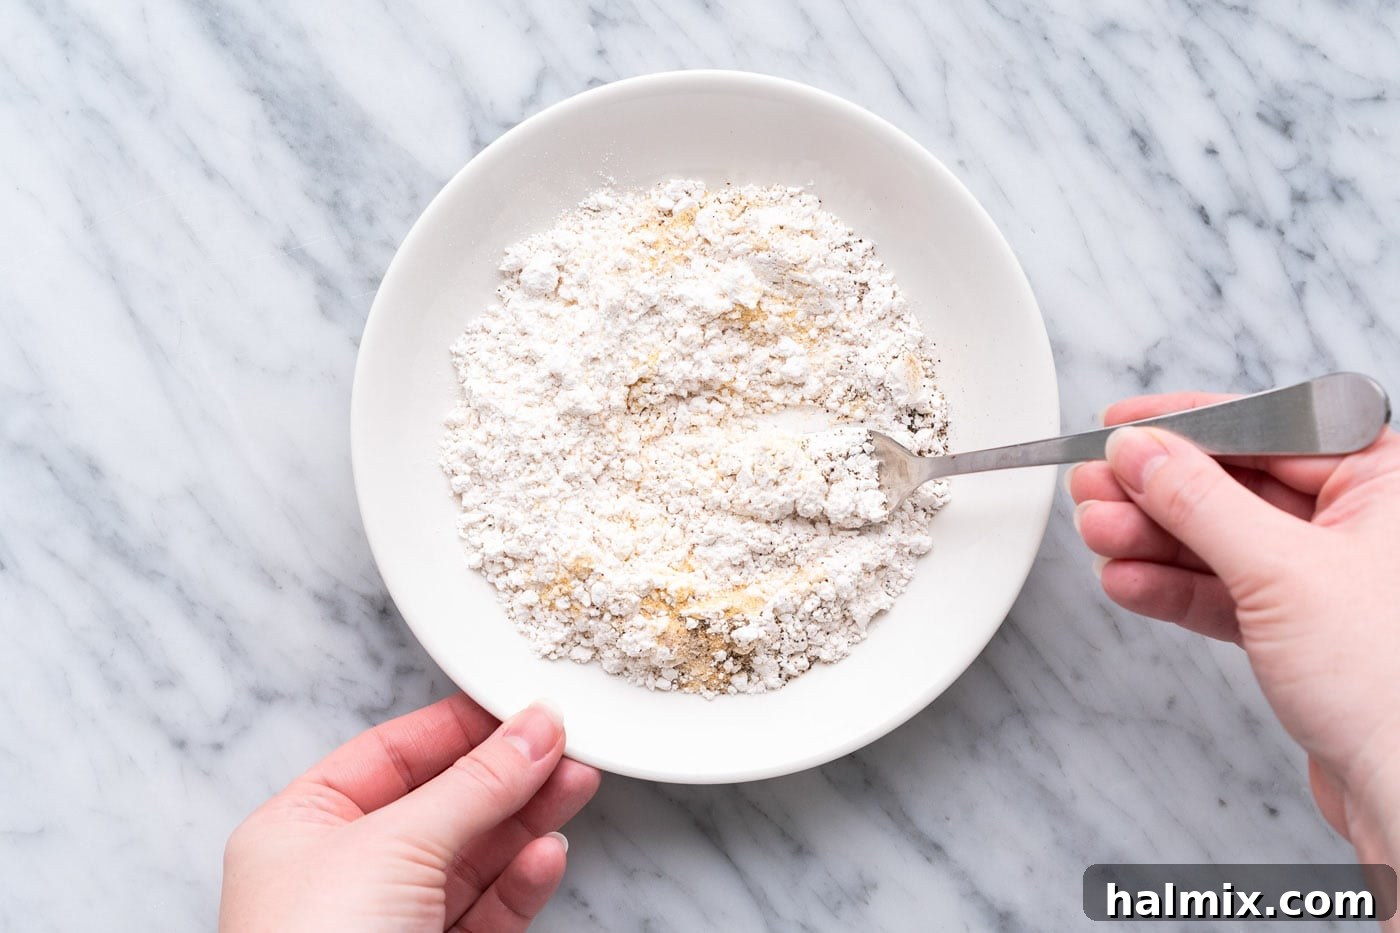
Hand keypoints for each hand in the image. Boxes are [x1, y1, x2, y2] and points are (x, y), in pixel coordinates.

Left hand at [219, 695, 599, 931]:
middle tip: (564, 743)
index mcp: (302, 828)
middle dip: (508, 773)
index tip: (521, 708)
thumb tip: (531, 732)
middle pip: (443, 803)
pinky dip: (522, 881)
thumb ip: (473, 785)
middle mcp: (343, 874)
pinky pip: (488, 910)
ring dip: (527, 821)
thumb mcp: (394, 845)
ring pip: (474, 857)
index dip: (459, 728)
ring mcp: (390, 923)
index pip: (392, 755)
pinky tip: (547, 853)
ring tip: (576, 783)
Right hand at [1068, 392, 1399, 866]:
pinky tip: (1126, 580)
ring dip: (1149, 539)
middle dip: (1154, 491)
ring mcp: (1323, 578)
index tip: (1120, 428)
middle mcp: (1357, 523)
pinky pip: (1220, 591)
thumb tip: (1141, 452)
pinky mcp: (1296, 629)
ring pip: (1218, 539)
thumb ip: (1199, 502)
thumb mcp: (1278, 570)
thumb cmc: (1388, 685)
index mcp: (1381, 482)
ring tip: (1097, 535)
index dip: (1185, 426)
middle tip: (1092, 486)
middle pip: (1233, 484)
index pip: (1267, 428)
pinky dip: (1169, 587)